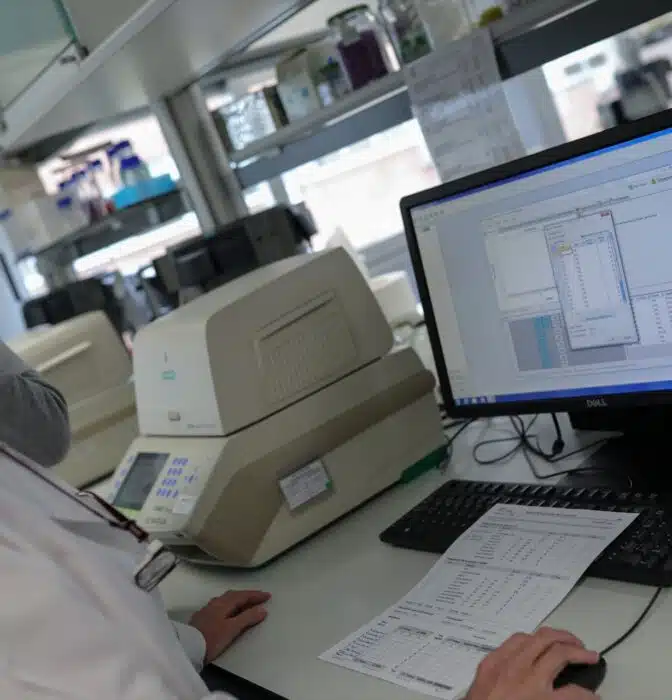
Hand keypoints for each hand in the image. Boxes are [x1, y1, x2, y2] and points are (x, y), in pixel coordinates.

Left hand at [189, 589, 270, 663]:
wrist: (187, 648)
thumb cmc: (212, 638)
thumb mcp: (232, 629)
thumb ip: (247, 618)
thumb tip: (262, 609)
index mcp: (223, 603)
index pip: (242, 595)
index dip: (255, 595)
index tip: (267, 595)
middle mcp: (215, 603)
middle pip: (233, 595)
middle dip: (246, 596)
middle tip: (258, 598)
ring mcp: (207, 610)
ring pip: (225, 600)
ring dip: (237, 601)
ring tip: (245, 604)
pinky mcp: (201, 618)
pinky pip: (219, 607)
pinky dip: (228, 607)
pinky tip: (228, 612)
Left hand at [466, 627, 600, 699]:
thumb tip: (571, 696)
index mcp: (539, 699)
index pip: (576, 693)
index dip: (589, 695)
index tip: (595, 696)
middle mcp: (524, 677)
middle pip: (558, 651)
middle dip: (578, 650)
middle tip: (589, 654)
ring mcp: (505, 664)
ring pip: (537, 637)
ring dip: (557, 637)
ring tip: (568, 641)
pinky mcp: (490, 661)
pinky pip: (514, 640)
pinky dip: (531, 639)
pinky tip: (537, 643)